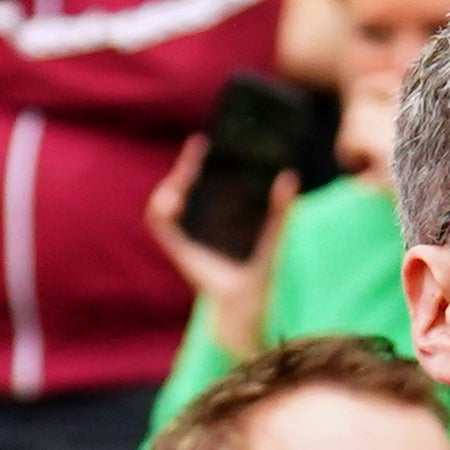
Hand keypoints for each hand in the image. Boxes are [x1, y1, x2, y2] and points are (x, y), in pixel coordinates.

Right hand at [143, 132, 282, 346]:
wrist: (245, 307)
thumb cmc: (260, 275)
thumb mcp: (272, 235)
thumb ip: (280, 209)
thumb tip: (289, 175)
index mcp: (218, 221)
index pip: (202, 185)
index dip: (199, 161)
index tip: (206, 142)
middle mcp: (198, 227)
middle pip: (183, 187)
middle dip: (186, 165)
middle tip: (199, 146)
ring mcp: (184, 237)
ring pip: (165, 201)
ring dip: (170, 183)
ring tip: (187, 173)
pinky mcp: (176, 248)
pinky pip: (159, 221)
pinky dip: (162, 206)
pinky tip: (176, 196)